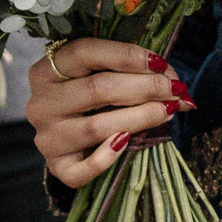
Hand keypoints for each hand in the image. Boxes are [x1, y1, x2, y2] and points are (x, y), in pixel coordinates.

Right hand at [28, 36, 186, 188]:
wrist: (74, 137)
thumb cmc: (94, 97)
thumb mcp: (105, 74)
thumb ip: (133, 71)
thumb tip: (180, 89)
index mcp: (46, 71)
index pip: (85, 52)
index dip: (127, 55)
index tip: (160, 64)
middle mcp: (41, 103)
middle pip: (97, 89)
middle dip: (145, 87)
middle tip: (175, 89)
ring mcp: (46, 137)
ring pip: (96, 127)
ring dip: (141, 117)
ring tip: (168, 111)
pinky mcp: (56, 166)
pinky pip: (80, 169)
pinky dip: (106, 158)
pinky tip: (126, 142)